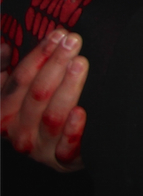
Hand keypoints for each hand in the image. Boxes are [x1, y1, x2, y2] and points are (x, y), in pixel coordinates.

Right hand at [0, 29, 88, 170]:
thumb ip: (3, 70)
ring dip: (67, 87)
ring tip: (80, 64)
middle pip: (37, 94)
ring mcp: (39, 148)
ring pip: (52, 116)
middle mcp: (16, 132)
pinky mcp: (62, 161)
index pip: (19, 81)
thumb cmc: (35, 112)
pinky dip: (73, 130)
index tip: (58, 35)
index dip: (38, 56)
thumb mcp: (14, 91)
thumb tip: (4, 47)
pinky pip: (66, 148)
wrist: (57, 152)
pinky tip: (81, 112)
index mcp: (2, 113)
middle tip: (74, 42)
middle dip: (56, 64)